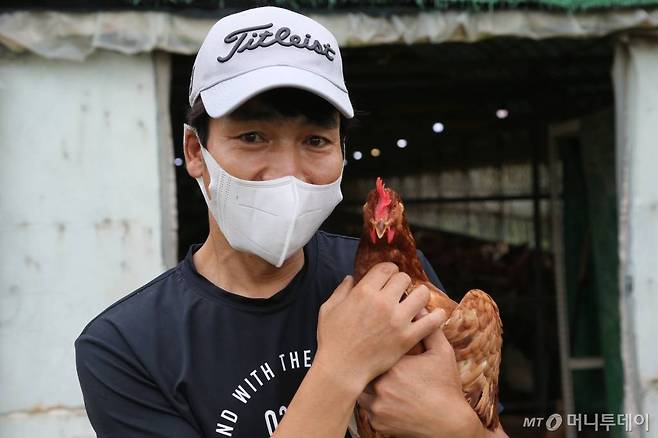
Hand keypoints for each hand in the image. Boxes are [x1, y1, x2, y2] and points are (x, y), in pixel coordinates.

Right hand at [314, 262, 444, 396]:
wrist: (342, 369)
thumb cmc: (332, 340)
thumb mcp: (328, 309)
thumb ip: (341, 290)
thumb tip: (350, 278)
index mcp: (364, 291)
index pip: (386, 268)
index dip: (389, 270)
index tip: (390, 277)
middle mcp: (383, 302)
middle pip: (404, 278)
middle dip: (402, 282)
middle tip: (400, 291)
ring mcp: (397, 320)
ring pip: (421, 294)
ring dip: (418, 296)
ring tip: (415, 302)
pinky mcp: (407, 337)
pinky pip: (431, 321)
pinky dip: (436, 316)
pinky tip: (436, 315)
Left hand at [357, 311, 479, 437]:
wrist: (449, 424)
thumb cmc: (446, 387)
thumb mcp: (442, 353)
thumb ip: (429, 329)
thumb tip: (420, 308)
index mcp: (394, 365)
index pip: (374, 348)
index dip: (375, 345)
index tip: (379, 345)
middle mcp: (381, 385)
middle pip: (363, 367)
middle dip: (368, 364)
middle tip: (372, 360)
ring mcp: (377, 405)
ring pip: (360, 388)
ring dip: (366, 383)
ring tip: (376, 378)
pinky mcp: (377, 421)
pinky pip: (365, 408)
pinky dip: (371, 402)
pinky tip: (383, 397)